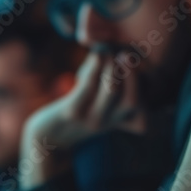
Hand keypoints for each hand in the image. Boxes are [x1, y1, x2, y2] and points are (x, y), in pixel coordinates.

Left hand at [17, 50, 145, 186]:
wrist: (47, 138)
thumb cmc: (76, 115)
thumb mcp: (98, 105)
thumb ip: (111, 88)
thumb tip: (122, 60)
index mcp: (118, 121)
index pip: (141, 107)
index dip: (142, 83)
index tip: (133, 63)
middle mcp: (108, 123)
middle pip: (132, 100)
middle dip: (132, 74)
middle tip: (125, 54)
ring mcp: (90, 119)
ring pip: (112, 90)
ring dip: (112, 66)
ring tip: (107, 52)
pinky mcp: (71, 112)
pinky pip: (88, 86)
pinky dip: (95, 67)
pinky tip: (96, 54)